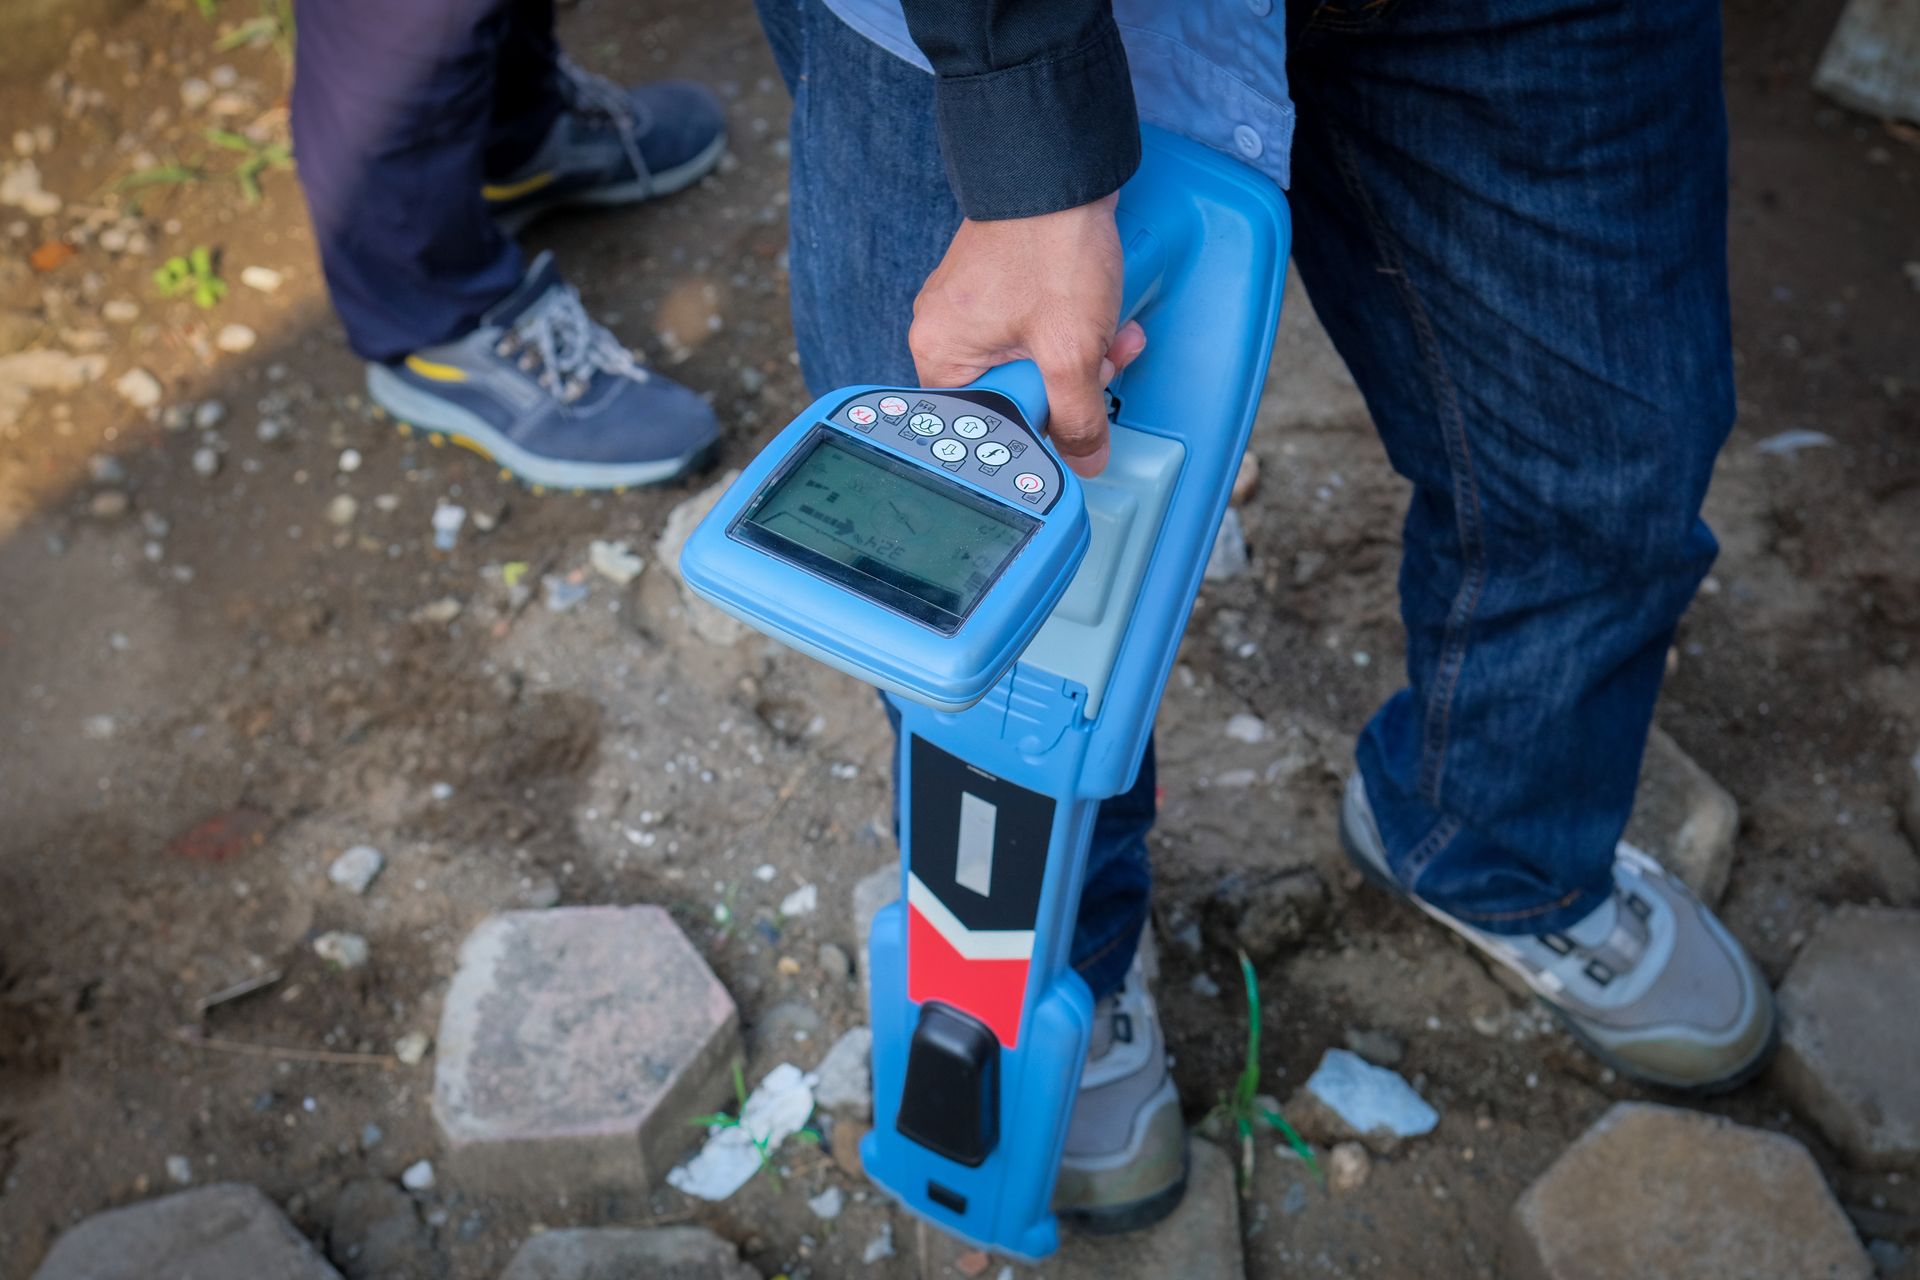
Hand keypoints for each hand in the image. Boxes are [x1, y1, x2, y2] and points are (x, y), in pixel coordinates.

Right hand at [909, 194, 1146, 477]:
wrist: (1060, 167)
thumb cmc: (1049, 246)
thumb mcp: (1072, 351)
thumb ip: (1078, 416)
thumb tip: (1084, 459)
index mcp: (939, 354)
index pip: (985, 426)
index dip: (1038, 425)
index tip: (1072, 412)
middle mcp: (945, 332)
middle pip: (1015, 394)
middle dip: (1071, 385)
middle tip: (1098, 362)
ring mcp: (974, 308)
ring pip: (1035, 362)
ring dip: (1082, 354)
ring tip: (1107, 330)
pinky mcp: (1002, 288)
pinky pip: (1039, 331)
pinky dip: (1075, 328)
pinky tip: (1100, 313)